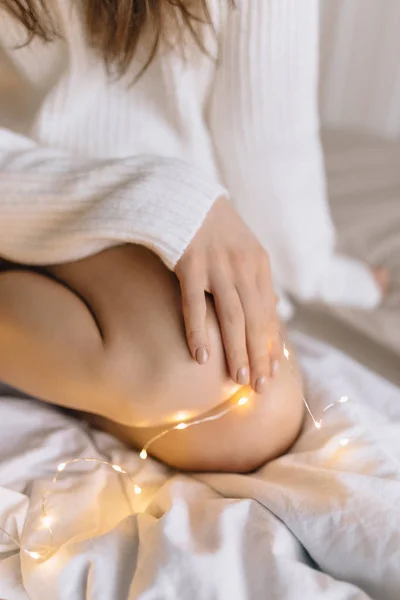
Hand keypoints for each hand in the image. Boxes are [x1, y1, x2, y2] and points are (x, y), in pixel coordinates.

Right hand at [176, 196, 280, 393]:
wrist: (184, 195)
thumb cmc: (214, 228)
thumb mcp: (245, 249)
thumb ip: (256, 281)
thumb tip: (272, 311)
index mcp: (258, 264)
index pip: (269, 312)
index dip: (272, 343)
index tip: (274, 370)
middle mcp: (242, 266)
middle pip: (255, 320)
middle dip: (259, 355)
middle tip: (260, 386)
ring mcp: (216, 265)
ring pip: (231, 316)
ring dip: (237, 350)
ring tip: (238, 379)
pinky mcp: (189, 263)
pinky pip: (194, 303)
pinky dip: (198, 331)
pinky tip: (200, 355)